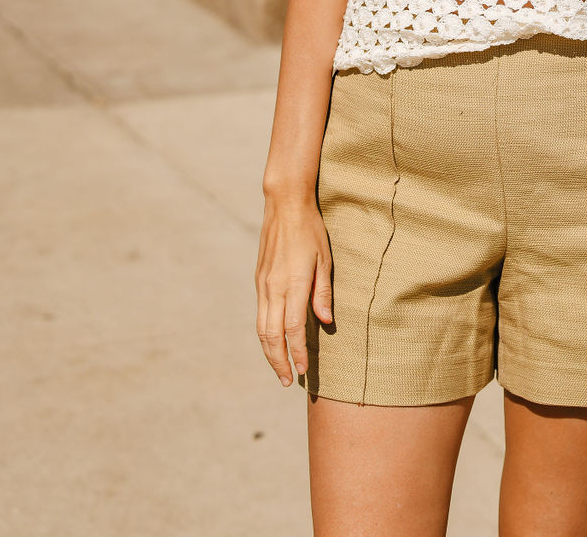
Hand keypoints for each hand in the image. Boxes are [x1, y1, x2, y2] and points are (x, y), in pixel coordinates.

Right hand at [255, 196, 332, 386]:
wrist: (285, 205)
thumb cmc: (311, 230)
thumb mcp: (325, 259)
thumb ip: (323, 293)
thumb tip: (327, 323)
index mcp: (294, 283)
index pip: (293, 328)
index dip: (297, 353)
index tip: (303, 371)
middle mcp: (274, 287)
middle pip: (272, 335)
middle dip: (279, 361)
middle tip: (287, 381)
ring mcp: (263, 284)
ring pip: (261, 328)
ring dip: (269, 352)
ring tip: (279, 369)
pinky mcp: (259, 280)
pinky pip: (260, 314)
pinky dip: (264, 334)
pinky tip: (272, 342)